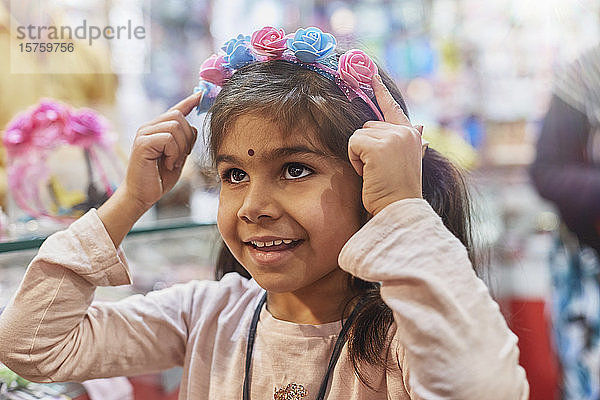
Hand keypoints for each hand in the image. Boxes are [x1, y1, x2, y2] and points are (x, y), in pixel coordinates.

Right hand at [123, 92, 199, 210]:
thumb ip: (183, 141)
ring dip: (181, 148)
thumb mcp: (177, 156)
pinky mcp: (142, 143)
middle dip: (187, 138)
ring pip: (175, 126)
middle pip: (179, 117)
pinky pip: (168, 139)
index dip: (189, 101)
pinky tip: (168, 164)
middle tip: (180, 157)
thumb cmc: (159, 177)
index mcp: (158, 129)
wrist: (142, 195)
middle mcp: (149, 127)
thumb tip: (194, 127)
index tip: (201, 94)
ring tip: (172, 162)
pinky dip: (174, 153)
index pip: (175, 110)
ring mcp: (144, 133)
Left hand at [348, 74, 423, 215]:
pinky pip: (353, 143)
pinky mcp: (379, 145)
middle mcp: (405, 131)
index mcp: (412, 135)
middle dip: (365, 148)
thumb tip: (414, 126)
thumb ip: (402, 142)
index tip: (373, 75)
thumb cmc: (397, 191)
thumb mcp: (404, 162)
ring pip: (358, 135)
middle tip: (377, 170)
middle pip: (367, 126)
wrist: (400, 208)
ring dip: (359, 155)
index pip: (393, 108)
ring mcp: (393, 137)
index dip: (382, 92)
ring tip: (374, 173)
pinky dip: (354, 160)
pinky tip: (368, 173)